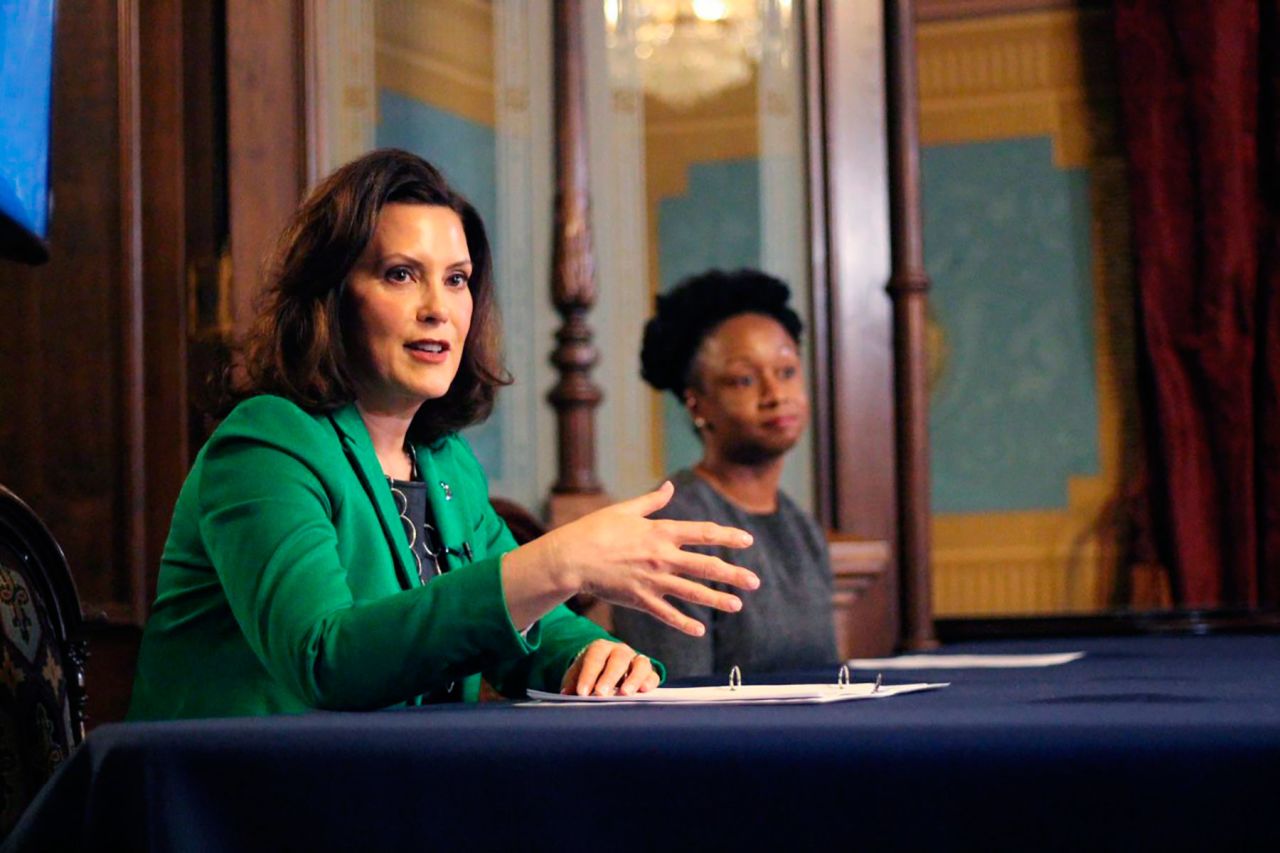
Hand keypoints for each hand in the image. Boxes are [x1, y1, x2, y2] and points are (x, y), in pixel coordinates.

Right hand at [502, 481, 759, 635]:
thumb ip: (652, 501)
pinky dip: (684, 623)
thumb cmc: (594, 529)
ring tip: (737, 605)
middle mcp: (662, 557)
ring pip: (692, 592)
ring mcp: (652, 581)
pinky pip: (667, 614)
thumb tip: (670, 486)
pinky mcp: (640, 599)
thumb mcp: (625, 509)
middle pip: (706, 566)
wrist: (570, 558)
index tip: (747, 541)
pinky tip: (699, 630)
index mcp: (660, 532)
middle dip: (733, 574)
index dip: (727, 536)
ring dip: (717, 599)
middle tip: (754, 581)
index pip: (703, 533)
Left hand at [560, 640, 659, 695]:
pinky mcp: (648, 674)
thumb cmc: (589, 676)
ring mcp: (636, 660)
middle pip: (618, 659)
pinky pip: (653, 675)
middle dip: (609, 677)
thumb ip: (571, 684)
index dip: (588, 674)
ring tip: (625, 694)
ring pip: (640, 664)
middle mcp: (620, 650)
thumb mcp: (577, 677)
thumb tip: (566, 695)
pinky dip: (650, 682)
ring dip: (633, 679)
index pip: (595, 657)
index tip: (582, 692)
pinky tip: (644, 691)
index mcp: (600, 648)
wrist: (605, 673)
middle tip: (600, 694)